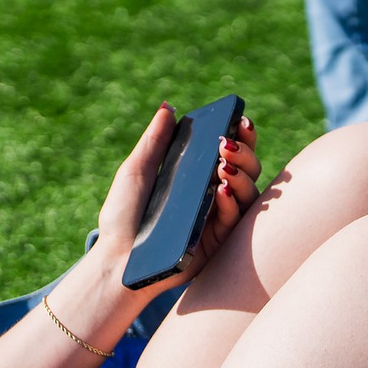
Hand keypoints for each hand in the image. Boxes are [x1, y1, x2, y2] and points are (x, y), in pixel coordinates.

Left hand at [92, 105, 263, 295]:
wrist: (117, 260)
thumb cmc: (123, 217)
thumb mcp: (137, 172)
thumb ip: (155, 141)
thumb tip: (168, 108)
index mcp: (198, 177)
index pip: (230, 152)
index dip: (241, 136)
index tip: (239, 119)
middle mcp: (215, 195)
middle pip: (248, 169)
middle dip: (245, 152)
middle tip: (226, 143)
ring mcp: (219, 218)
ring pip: (250, 192)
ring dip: (242, 174)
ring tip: (222, 166)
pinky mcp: (219, 241)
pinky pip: (236, 218)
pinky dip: (232, 201)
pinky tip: (222, 189)